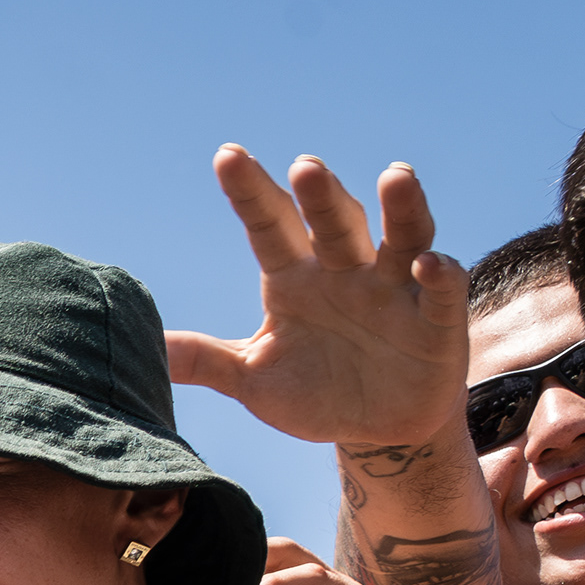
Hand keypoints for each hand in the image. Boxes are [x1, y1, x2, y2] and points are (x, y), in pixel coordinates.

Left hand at [166, 149, 467, 450]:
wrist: (375, 428)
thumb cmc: (314, 390)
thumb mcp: (251, 379)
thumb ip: (202, 359)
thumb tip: (142, 347)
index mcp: (295, 279)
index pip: (269, 226)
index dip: (251, 193)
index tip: (227, 155)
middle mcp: (347, 271)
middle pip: (333, 225)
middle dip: (321, 196)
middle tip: (305, 166)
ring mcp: (396, 291)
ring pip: (401, 238)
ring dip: (400, 209)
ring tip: (394, 177)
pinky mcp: (438, 322)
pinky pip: (443, 291)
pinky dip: (440, 275)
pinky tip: (430, 263)